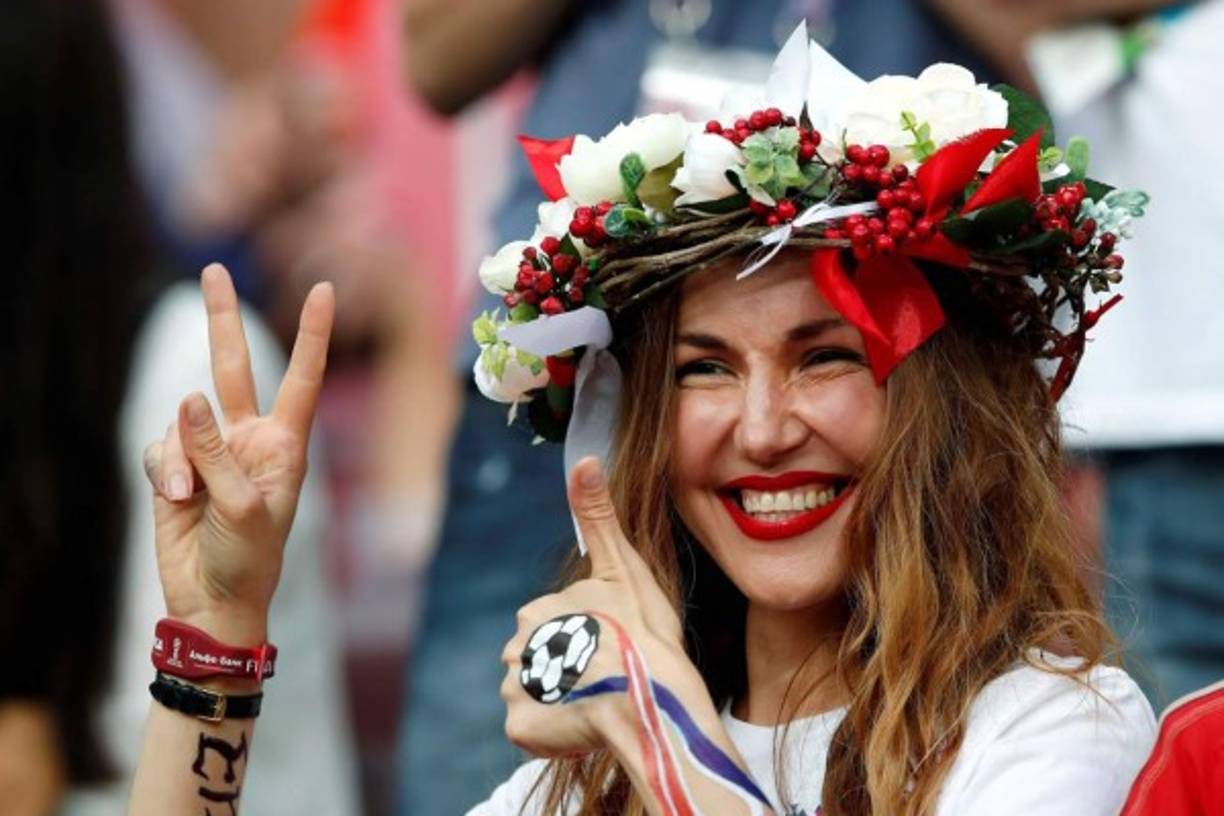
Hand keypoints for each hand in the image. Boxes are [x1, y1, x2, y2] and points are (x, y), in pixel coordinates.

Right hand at [141, 264, 332, 645]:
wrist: (212, 603)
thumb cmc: (249, 560)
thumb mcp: (242, 507)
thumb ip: (216, 452)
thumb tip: (187, 398)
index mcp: (285, 444)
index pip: (302, 378)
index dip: (312, 334)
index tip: (324, 288)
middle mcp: (249, 439)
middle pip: (234, 367)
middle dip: (221, 319)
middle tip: (212, 269)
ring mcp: (210, 451)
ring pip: (181, 421)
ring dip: (180, 459)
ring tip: (189, 499)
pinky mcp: (175, 468)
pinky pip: (158, 448)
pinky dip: (161, 473)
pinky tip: (173, 501)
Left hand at [499, 457, 693, 757]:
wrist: (649, 695)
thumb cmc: (643, 631)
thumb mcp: (624, 567)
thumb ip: (598, 518)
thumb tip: (586, 459)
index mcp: (536, 610)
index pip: (553, 630)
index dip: (584, 642)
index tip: (610, 648)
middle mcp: (515, 647)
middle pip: (539, 665)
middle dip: (567, 675)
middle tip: (605, 680)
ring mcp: (515, 690)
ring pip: (534, 698)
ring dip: (561, 705)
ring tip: (599, 704)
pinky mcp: (519, 728)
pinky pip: (531, 732)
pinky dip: (554, 735)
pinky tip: (585, 727)